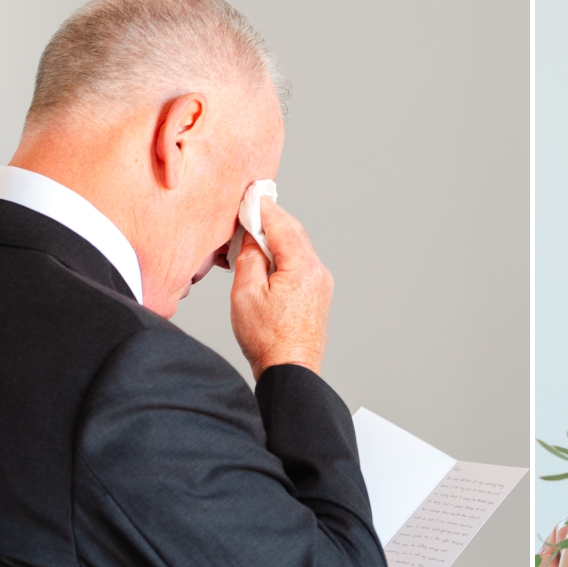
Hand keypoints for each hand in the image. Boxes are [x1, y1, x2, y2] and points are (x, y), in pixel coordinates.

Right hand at [229, 198, 332, 377]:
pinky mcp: (319, 294)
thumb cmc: (267, 339)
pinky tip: (269, 258)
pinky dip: (286, 253)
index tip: (251, 196)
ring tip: (255, 234)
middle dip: (272, 219)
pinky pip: (302, 263)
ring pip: (299, 247)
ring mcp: (322, 283)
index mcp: (301, 267)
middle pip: (294, 232)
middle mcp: (317, 271)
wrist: (291, 370)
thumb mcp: (245, 294)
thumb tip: (252, 237)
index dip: (263, 208)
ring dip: (279, 236)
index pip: (281, 224)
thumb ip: (249, 258)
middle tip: (251, 209)